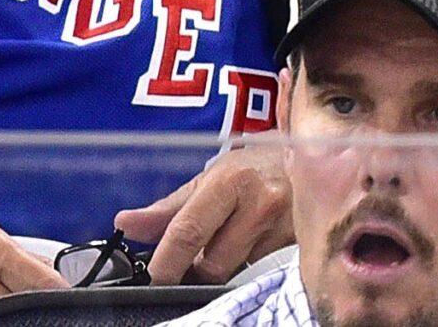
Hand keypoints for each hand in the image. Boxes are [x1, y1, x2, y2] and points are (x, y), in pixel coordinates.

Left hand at [115, 142, 290, 284]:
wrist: (312, 158)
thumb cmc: (255, 167)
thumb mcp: (211, 178)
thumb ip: (168, 208)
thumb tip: (126, 225)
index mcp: (230, 181)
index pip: (188, 233)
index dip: (165, 263)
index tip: (153, 278)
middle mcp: (261, 203)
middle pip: (212, 265)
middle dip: (198, 267)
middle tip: (200, 253)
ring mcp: (285, 227)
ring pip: (237, 272)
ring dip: (226, 266)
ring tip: (233, 240)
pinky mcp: (301, 245)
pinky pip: (261, 273)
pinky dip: (250, 266)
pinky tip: (255, 245)